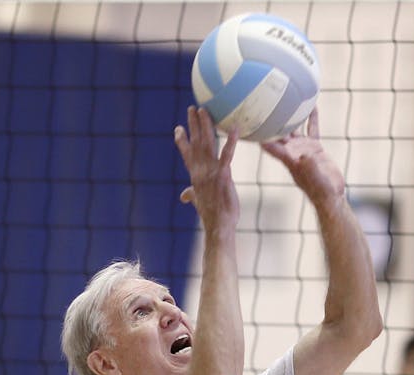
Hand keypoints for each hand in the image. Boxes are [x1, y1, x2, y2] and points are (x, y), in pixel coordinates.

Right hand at [174, 106, 239, 233]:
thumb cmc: (211, 215)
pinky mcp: (223, 175)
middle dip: (193, 124)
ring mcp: (210, 171)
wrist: (218, 226)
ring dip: (205, 125)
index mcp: (195, 175)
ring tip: (204, 110)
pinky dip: (230, 141)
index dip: (182, 140)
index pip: (187, 154)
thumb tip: (184, 196)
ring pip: (207, 143)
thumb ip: (191, 195)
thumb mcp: (199, 202)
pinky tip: (235, 128)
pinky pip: (227, 155)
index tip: (178, 128)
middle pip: (195, 142)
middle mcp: (200, 170)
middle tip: (192, 108)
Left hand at [260, 109, 345, 208]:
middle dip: (269, 121)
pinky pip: (312, 129)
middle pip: (278, 133)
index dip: (260, 135)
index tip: (250, 123)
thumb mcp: (315, 178)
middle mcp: (293, 151)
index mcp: (288, 159)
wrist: (330, 195)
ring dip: (289, 116)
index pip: (270, 145)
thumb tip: (304, 155)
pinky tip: (312, 106)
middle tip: (261, 105)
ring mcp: (303, 148)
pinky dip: (312, 118)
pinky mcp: (315, 147)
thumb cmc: (320, 190)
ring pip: (293, 128)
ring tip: (285, 99)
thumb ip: (310, 166)